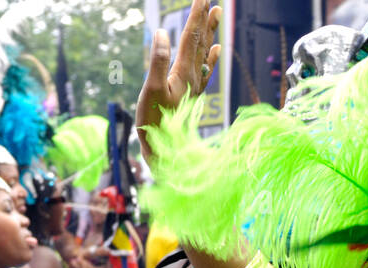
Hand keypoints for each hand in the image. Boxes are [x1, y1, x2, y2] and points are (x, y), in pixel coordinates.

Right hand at [136, 0, 221, 163]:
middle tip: (214, 1)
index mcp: (183, 72)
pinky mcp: (192, 94)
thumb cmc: (156, 123)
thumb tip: (163, 33)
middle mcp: (193, 76)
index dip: (196, 16)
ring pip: (204, 52)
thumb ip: (157, 61)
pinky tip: (216, 50)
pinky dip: (210, 57)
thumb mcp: (151, 90)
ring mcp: (194, 85)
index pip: (190, 37)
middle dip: (206, 20)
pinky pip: (205, 70)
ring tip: (217, 16)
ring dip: (209, 33)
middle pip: (200, 42)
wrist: (167, 152)